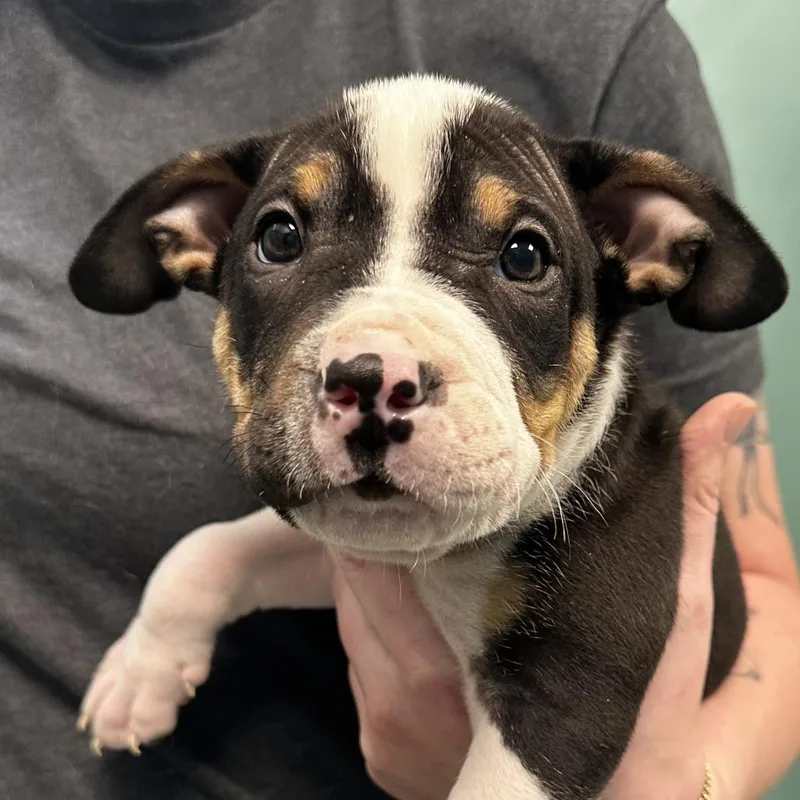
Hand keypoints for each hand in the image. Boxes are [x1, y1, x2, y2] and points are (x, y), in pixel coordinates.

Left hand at [333, 392, 755, 799]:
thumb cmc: (647, 729)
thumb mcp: (671, 621)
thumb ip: (687, 519)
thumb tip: (728, 409)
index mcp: (450, 677)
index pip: (379, 569)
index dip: (388, 516)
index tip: (406, 472)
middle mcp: (403, 710)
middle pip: (354, 592)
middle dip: (375, 542)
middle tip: (401, 496)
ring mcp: (386, 736)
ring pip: (352, 623)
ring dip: (372, 584)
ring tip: (405, 543)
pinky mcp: (378, 751)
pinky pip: (357, 662)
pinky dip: (375, 627)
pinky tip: (412, 607)